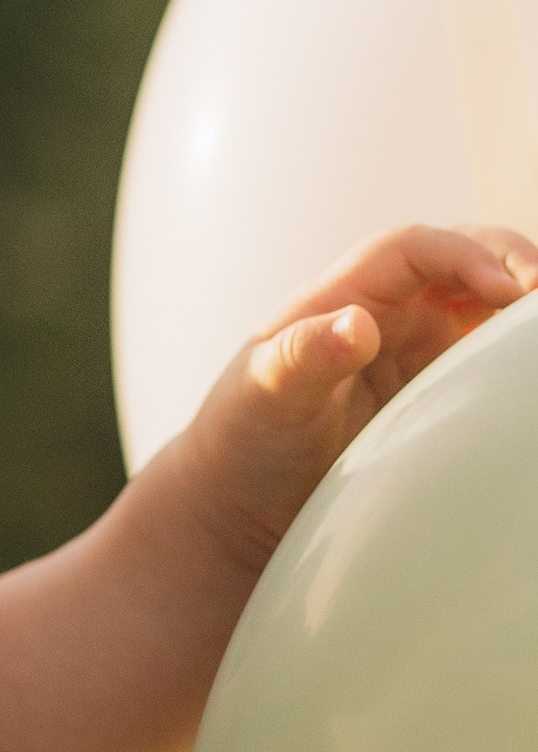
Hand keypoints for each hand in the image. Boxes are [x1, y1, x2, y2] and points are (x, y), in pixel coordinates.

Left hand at [173, 222, 537, 575]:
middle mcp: (390, 312)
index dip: (467, 255)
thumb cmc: (243, 437)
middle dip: (514, 265)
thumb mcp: (263, 396)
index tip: (510, 287)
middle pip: (465, 259)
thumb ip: (302, 358)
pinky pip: (489, 362)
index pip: (414, 249)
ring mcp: (420, 352)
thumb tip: (357, 325)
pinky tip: (530, 378)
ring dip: (523, 309)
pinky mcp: (440, 395)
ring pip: (486, 306)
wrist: (243, 501)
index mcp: (346, 294)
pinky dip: (516, 358)